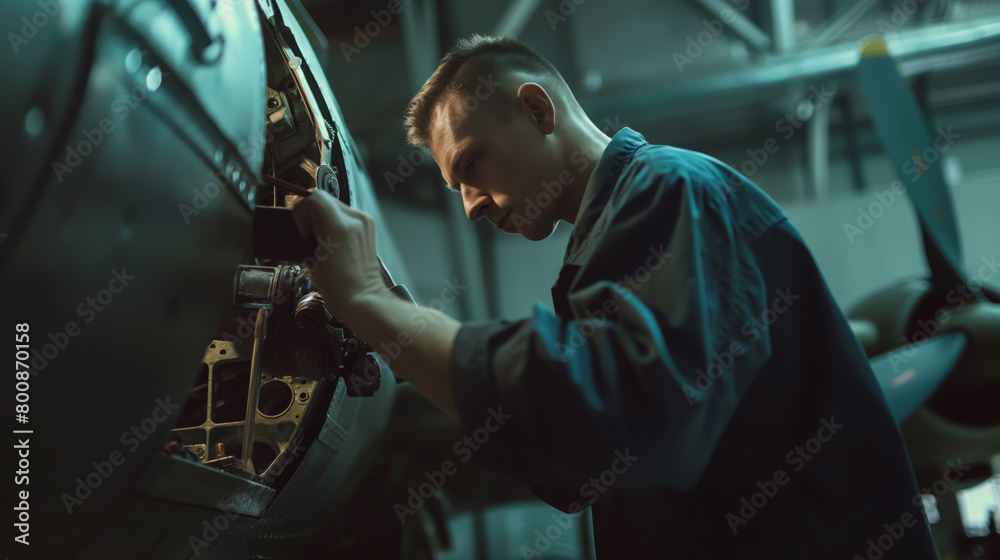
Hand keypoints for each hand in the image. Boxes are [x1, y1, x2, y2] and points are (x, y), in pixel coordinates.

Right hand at [289, 189, 385, 318]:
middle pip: (324, 199)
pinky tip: (334, 242)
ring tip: (323, 240)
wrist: (362, 298)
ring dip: (323, 218)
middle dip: (311, 215)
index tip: (303, 231)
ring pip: (334, 205)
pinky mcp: (368, 228)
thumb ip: (307, 234)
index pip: (313, 198)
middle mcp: (355, 220)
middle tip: (310, 236)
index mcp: (338, 226)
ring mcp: (364, 222)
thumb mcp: (311, 259)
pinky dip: (336, 223)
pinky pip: (345, 215)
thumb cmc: (338, 287)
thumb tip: (304, 225)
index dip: (301, 213)